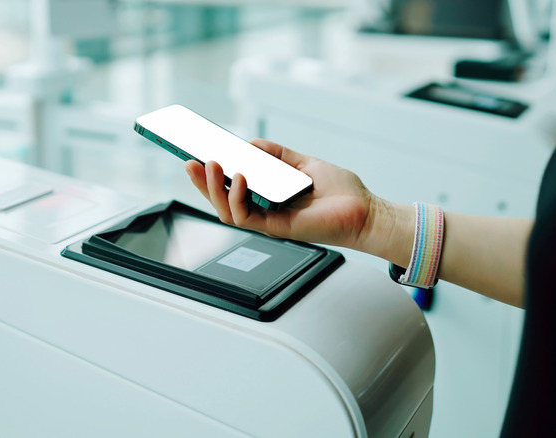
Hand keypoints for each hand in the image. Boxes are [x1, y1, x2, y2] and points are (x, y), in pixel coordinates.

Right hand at [184, 138, 377, 248]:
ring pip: (227, 210)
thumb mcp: (305, 163)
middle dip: (203, 183)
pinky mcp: (277, 228)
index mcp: (268, 196)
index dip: (211, 175)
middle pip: (222, 200)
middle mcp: (264, 210)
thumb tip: (252, 144)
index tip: (196, 154)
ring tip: (209, 165)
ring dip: (214, 189)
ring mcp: (268, 220)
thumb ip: (279, 155)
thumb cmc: (341, 192)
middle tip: (190, 161)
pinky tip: (238, 178)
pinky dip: (238, 198)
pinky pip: (246, 217)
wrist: (365, 210)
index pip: (232, 187)